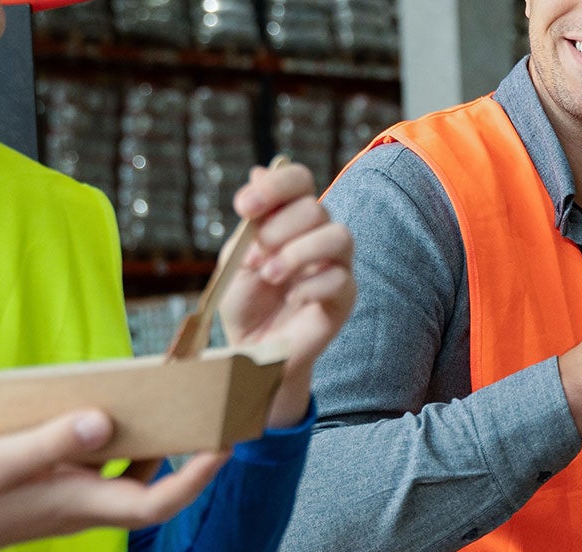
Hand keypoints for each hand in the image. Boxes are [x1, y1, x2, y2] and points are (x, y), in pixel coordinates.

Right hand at [0, 410, 228, 551]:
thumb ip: (52, 441)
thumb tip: (106, 420)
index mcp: (76, 504)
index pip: (156, 501)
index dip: (196, 477)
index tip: (225, 445)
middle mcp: (78, 506)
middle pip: (148, 484)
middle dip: (183, 451)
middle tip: (205, 410)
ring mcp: (63, 501)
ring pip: (121, 473)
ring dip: (144, 440)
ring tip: (159, 397)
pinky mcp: (45, 492)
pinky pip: (91, 466)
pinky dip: (104, 438)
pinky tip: (93, 408)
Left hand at [219, 161, 355, 427]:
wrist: (252, 349)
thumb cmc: (245, 302)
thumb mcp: (236, 259)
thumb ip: (251, 224)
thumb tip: (258, 171)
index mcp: (290, 219)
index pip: (299, 180)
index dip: (276, 186)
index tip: (245, 206)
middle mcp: (318, 235)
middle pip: (316, 207)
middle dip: (279, 229)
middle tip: (254, 259)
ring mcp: (336, 265)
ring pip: (338, 236)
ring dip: (297, 254)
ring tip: (270, 276)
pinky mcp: (344, 297)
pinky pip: (339, 278)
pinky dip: (308, 286)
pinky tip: (291, 298)